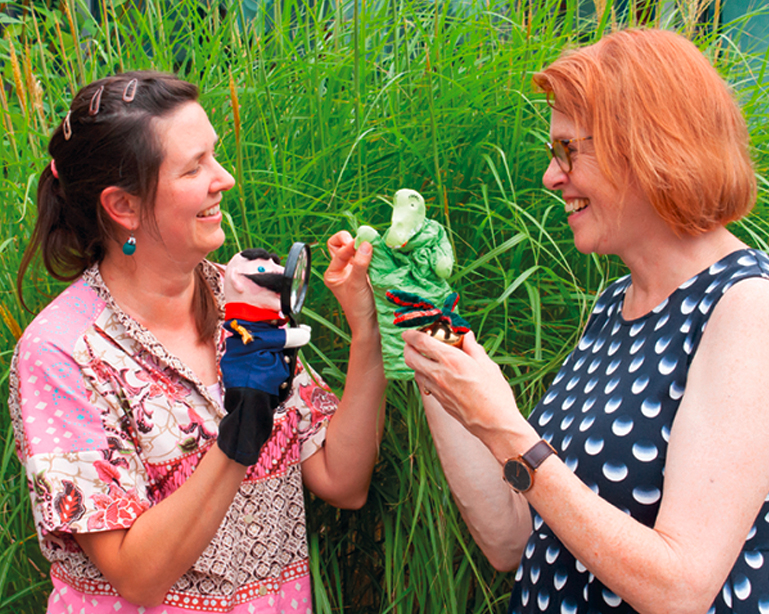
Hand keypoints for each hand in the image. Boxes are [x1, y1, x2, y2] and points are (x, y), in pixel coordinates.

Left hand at [324, 230, 377, 334]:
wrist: (370, 323)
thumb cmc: (358, 308)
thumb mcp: (356, 285)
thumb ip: (360, 264)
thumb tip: (366, 244)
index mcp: (332, 272)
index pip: (337, 250)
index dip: (350, 245)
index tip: (363, 243)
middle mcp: (342, 269)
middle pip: (340, 244)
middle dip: (350, 240)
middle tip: (362, 241)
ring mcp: (354, 269)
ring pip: (355, 249)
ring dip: (362, 245)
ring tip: (372, 246)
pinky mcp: (367, 271)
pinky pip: (367, 256)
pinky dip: (372, 252)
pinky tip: (378, 253)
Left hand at [402, 329, 525, 441]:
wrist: (494, 424)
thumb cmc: (495, 394)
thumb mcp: (487, 365)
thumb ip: (473, 348)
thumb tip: (467, 336)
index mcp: (451, 360)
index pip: (421, 342)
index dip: (411, 335)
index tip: (408, 332)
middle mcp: (439, 375)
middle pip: (410, 358)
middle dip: (408, 347)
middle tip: (413, 343)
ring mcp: (437, 390)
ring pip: (415, 372)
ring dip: (416, 363)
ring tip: (426, 358)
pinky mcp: (439, 402)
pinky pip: (425, 385)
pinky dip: (425, 376)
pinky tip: (437, 374)